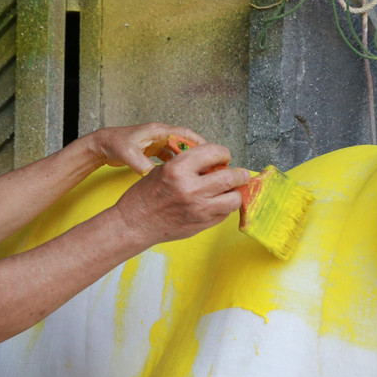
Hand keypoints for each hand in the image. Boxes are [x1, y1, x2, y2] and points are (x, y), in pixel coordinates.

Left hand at [85, 124, 208, 174]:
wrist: (102, 145)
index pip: (184, 134)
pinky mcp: (153, 150)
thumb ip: (141, 163)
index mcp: (157, 131)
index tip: (211, 153)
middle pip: (185, 143)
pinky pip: (170, 157)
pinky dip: (177, 165)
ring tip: (198, 172)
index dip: (199, 143)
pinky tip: (181, 176)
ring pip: (178, 151)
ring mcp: (157, 142)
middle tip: (209, 165)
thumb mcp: (128, 154)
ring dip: (188, 161)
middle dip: (198, 154)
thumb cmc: (114, 144)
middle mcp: (159, 135)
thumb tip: (152, 173)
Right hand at [113, 142, 249, 245]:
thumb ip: (189, 165)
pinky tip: (217, 203)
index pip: (214, 152)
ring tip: (230, 190)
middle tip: (240, 174)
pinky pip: (224, 214)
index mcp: (178, 169)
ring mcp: (198, 209)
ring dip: (235, 193)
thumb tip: (216, 163)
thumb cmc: (146, 195)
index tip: (224, 156)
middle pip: (230, 177)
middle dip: (240, 174)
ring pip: (233, 199)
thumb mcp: (164, 169)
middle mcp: (190, 189)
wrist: (135, 223)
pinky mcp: (201, 224)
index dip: (223, 153)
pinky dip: (224, 207)